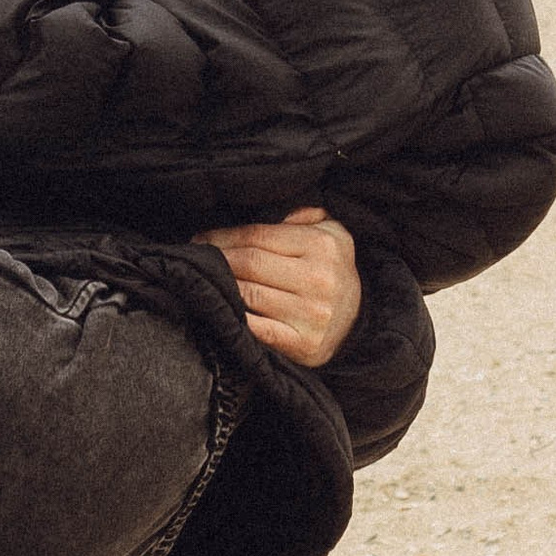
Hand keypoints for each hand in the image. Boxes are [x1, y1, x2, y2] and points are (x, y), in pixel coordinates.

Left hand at [192, 206, 362, 365]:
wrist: (359, 321)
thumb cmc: (333, 270)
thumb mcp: (332, 233)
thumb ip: (303, 215)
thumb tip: (273, 211)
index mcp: (322, 246)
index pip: (258, 236)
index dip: (223, 236)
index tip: (201, 238)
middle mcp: (319, 279)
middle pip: (249, 263)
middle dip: (217, 258)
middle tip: (196, 256)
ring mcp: (312, 315)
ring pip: (248, 294)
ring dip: (221, 285)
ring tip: (205, 278)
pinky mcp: (303, 344)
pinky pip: (256, 328)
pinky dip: (234, 316)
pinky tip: (222, 306)